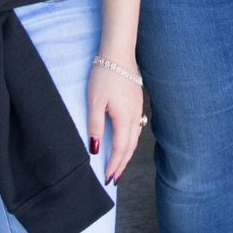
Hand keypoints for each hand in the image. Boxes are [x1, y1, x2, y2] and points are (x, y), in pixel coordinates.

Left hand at [83, 55, 144, 184]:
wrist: (118, 53)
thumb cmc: (104, 75)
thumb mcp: (94, 101)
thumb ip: (95, 125)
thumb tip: (96, 149)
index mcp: (124, 118)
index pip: (121, 149)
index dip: (114, 164)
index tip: (108, 178)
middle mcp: (135, 116)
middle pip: (130, 147)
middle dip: (122, 164)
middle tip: (114, 179)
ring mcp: (137, 109)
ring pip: (135, 138)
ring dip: (127, 154)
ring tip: (119, 165)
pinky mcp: (136, 102)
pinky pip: (136, 128)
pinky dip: (130, 141)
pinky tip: (126, 142)